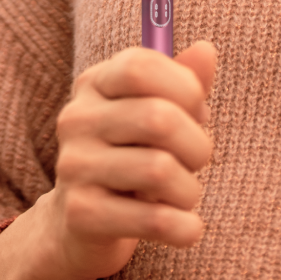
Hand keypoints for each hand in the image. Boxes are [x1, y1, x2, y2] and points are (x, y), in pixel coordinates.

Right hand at [0, 41, 215, 279]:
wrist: (79, 226)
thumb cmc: (131, 157)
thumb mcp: (157, 114)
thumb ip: (184, 83)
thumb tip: (205, 50)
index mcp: (94, 84)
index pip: (140, 67)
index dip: (184, 89)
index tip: (197, 114)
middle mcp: (76, 120)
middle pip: (158, 118)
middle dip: (197, 145)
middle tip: (197, 162)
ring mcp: (74, 167)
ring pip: (159, 170)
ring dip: (190, 190)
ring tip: (185, 197)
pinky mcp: (81, 215)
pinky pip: (153, 220)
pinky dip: (184, 227)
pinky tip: (188, 229)